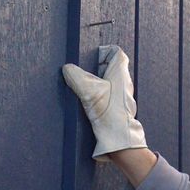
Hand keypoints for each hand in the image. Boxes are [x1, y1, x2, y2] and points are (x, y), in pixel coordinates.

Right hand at [62, 45, 146, 161]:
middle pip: (110, 66)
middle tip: (82, 70)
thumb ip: (76, 77)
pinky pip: (106, 92)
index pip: (116, 52)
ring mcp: (120, 94)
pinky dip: (96, 92)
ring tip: (83, 85)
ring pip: (107, 80)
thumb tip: (67, 68)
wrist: (118, 137)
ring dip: (95, 80)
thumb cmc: (108, 112)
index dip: (103, 51)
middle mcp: (123, 82)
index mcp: (120, 73)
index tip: (90, 56)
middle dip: (95, 66)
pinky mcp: (115, 105)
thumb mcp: (89, 91)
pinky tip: (86, 99)